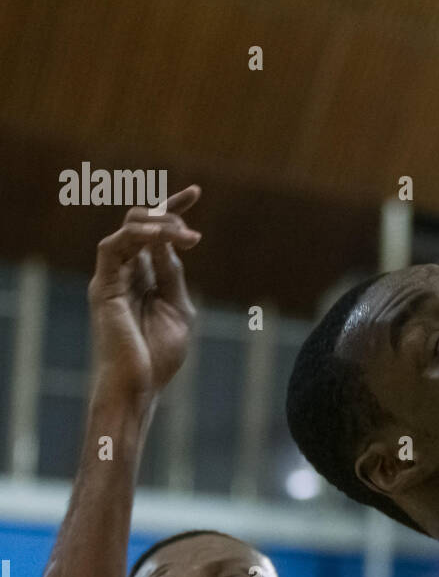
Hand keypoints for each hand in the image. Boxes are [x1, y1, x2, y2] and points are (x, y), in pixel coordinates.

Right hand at [87, 187, 201, 406]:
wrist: (140, 384)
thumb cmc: (159, 354)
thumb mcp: (178, 307)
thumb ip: (172, 273)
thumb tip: (172, 240)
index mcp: (145, 276)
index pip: (155, 233)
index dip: (173, 209)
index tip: (196, 192)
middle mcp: (126, 271)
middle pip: (139, 222)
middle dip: (166, 211)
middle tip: (192, 218)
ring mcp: (112, 277)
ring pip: (128, 229)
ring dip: (158, 225)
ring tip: (185, 235)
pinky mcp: (103, 285)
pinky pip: (114, 246)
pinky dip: (138, 235)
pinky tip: (163, 238)